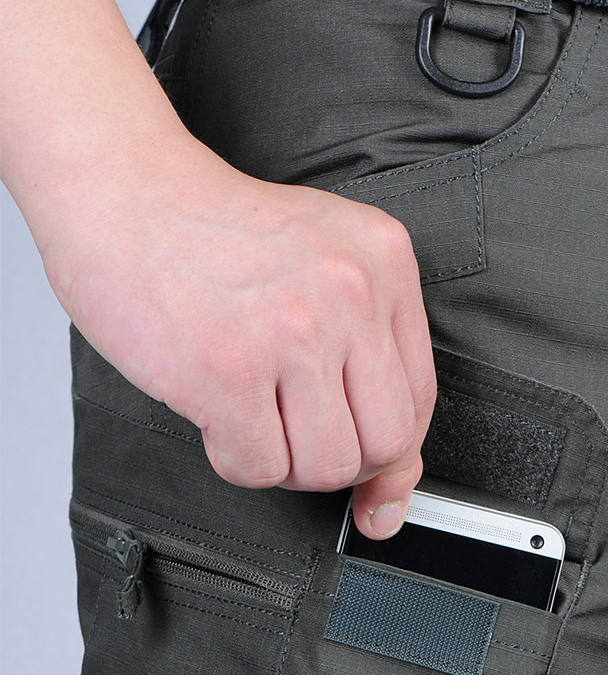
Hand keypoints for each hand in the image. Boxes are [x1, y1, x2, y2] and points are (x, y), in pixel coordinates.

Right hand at [51, 136, 436, 538]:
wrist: (120, 189)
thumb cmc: (211, 232)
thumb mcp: (319, 265)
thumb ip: (367, 358)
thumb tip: (393, 485)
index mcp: (383, 262)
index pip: (420, 398)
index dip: (393, 455)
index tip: (372, 481)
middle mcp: (350, 293)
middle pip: (386, 443)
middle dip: (340, 464)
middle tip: (297, 439)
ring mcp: (292, 331)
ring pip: (328, 467)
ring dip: (286, 465)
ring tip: (252, 419)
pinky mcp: (229, 370)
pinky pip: (260, 469)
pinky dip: (234, 460)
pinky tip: (215, 415)